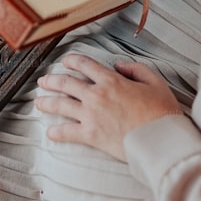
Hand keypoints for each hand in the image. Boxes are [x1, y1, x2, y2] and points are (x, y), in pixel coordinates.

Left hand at [34, 53, 182, 160]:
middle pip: (66, 83)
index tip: (65, 61)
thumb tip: (120, 65)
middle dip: (52, 80)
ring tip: (39, 101)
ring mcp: (91, 115)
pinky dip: (56, 132)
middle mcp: (97, 95)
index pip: (85, 65)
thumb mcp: (155, 82)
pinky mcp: (91, 135)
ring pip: (61, 104)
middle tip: (44, 81)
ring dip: (47, 102)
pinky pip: (67, 132)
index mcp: (112, 80)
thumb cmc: (161, 112)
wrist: (161, 140)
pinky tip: (50, 132)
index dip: (72, 60)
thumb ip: (136, 69)